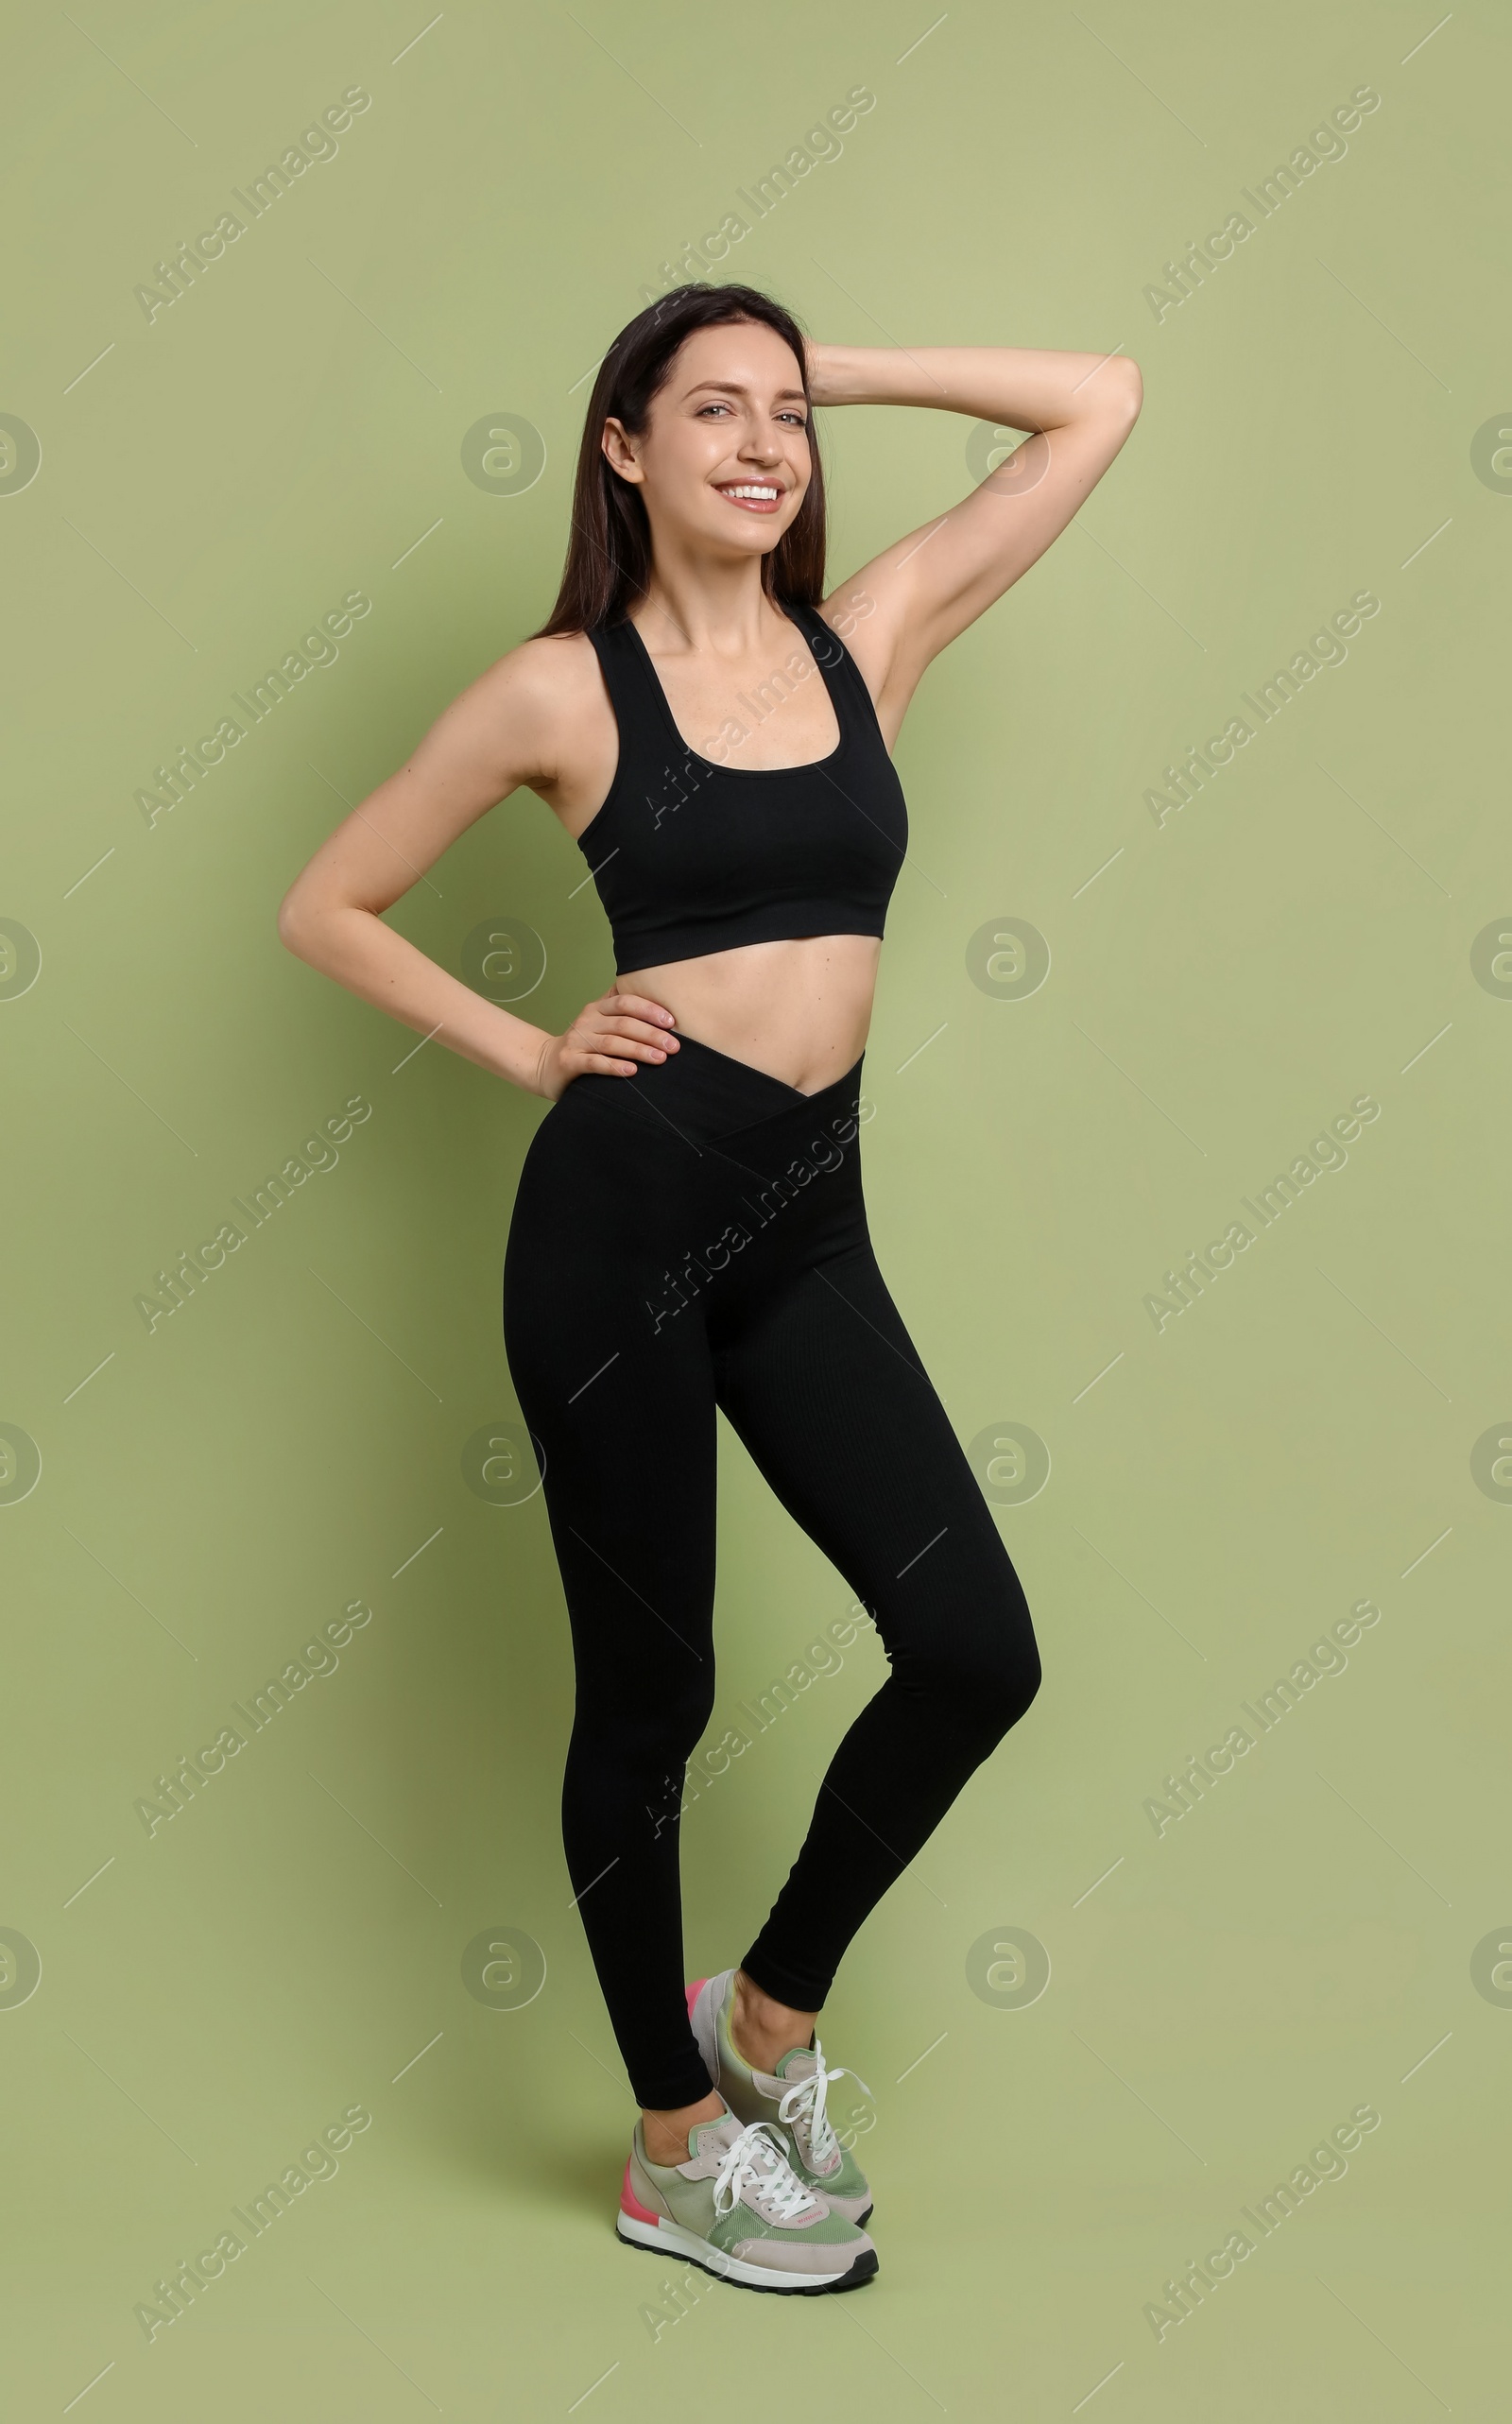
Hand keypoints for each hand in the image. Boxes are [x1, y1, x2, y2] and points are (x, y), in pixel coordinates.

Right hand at [532, 990, 678, 1100]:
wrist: (545, 1065)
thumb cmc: (583, 1045)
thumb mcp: (600, 1023)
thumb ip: (622, 1012)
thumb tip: (659, 1000)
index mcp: (597, 1009)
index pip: (625, 1002)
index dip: (649, 1009)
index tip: (671, 1022)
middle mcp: (586, 1021)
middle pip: (623, 1023)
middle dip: (651, 1034)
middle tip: (674, 1046)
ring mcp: (577, 1041)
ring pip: (612, 1043)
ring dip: (638, 1050)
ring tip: (659, 1058)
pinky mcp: (570, 1062)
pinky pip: (595, 1063)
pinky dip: (614, 1066)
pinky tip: (631, 1071)